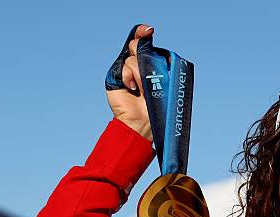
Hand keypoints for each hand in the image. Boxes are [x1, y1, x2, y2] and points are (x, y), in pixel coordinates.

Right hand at [106, 24, 153, 140]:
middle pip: (138, 46)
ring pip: (133, 58)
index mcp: (150, 65)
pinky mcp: (116, 77)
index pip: (145, 44)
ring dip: (140, 73)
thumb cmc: (158, 105)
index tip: (148, 30)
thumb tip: (154, 51)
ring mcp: (126, 72)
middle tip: (149, 71)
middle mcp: (137, 66)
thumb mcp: (163, 82)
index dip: (144, 34)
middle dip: (144, 54)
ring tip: (143, 88)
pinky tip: (133, 88)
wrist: (144, 121)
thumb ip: (158, 65)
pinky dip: (129, 76)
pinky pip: (123, 66)